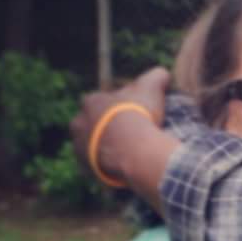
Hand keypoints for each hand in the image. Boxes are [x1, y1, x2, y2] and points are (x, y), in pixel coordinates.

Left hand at [70, 67, 169, 182]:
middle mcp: (78, 123)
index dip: (118, 108)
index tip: (133, 116)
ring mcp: (79, 147)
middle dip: (108, 129)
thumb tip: (163, 72)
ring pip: (92, 146)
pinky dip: (105, 166)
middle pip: (93, 125)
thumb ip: (156, 76)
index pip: (101, 102)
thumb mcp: (151, 88)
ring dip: (105, 148)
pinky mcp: (85, 168)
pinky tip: (122, 165)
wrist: (133, 151)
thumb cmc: (139, 116)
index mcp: (90, 102)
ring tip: (126, 153)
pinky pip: (95, 166)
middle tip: (130, 136)